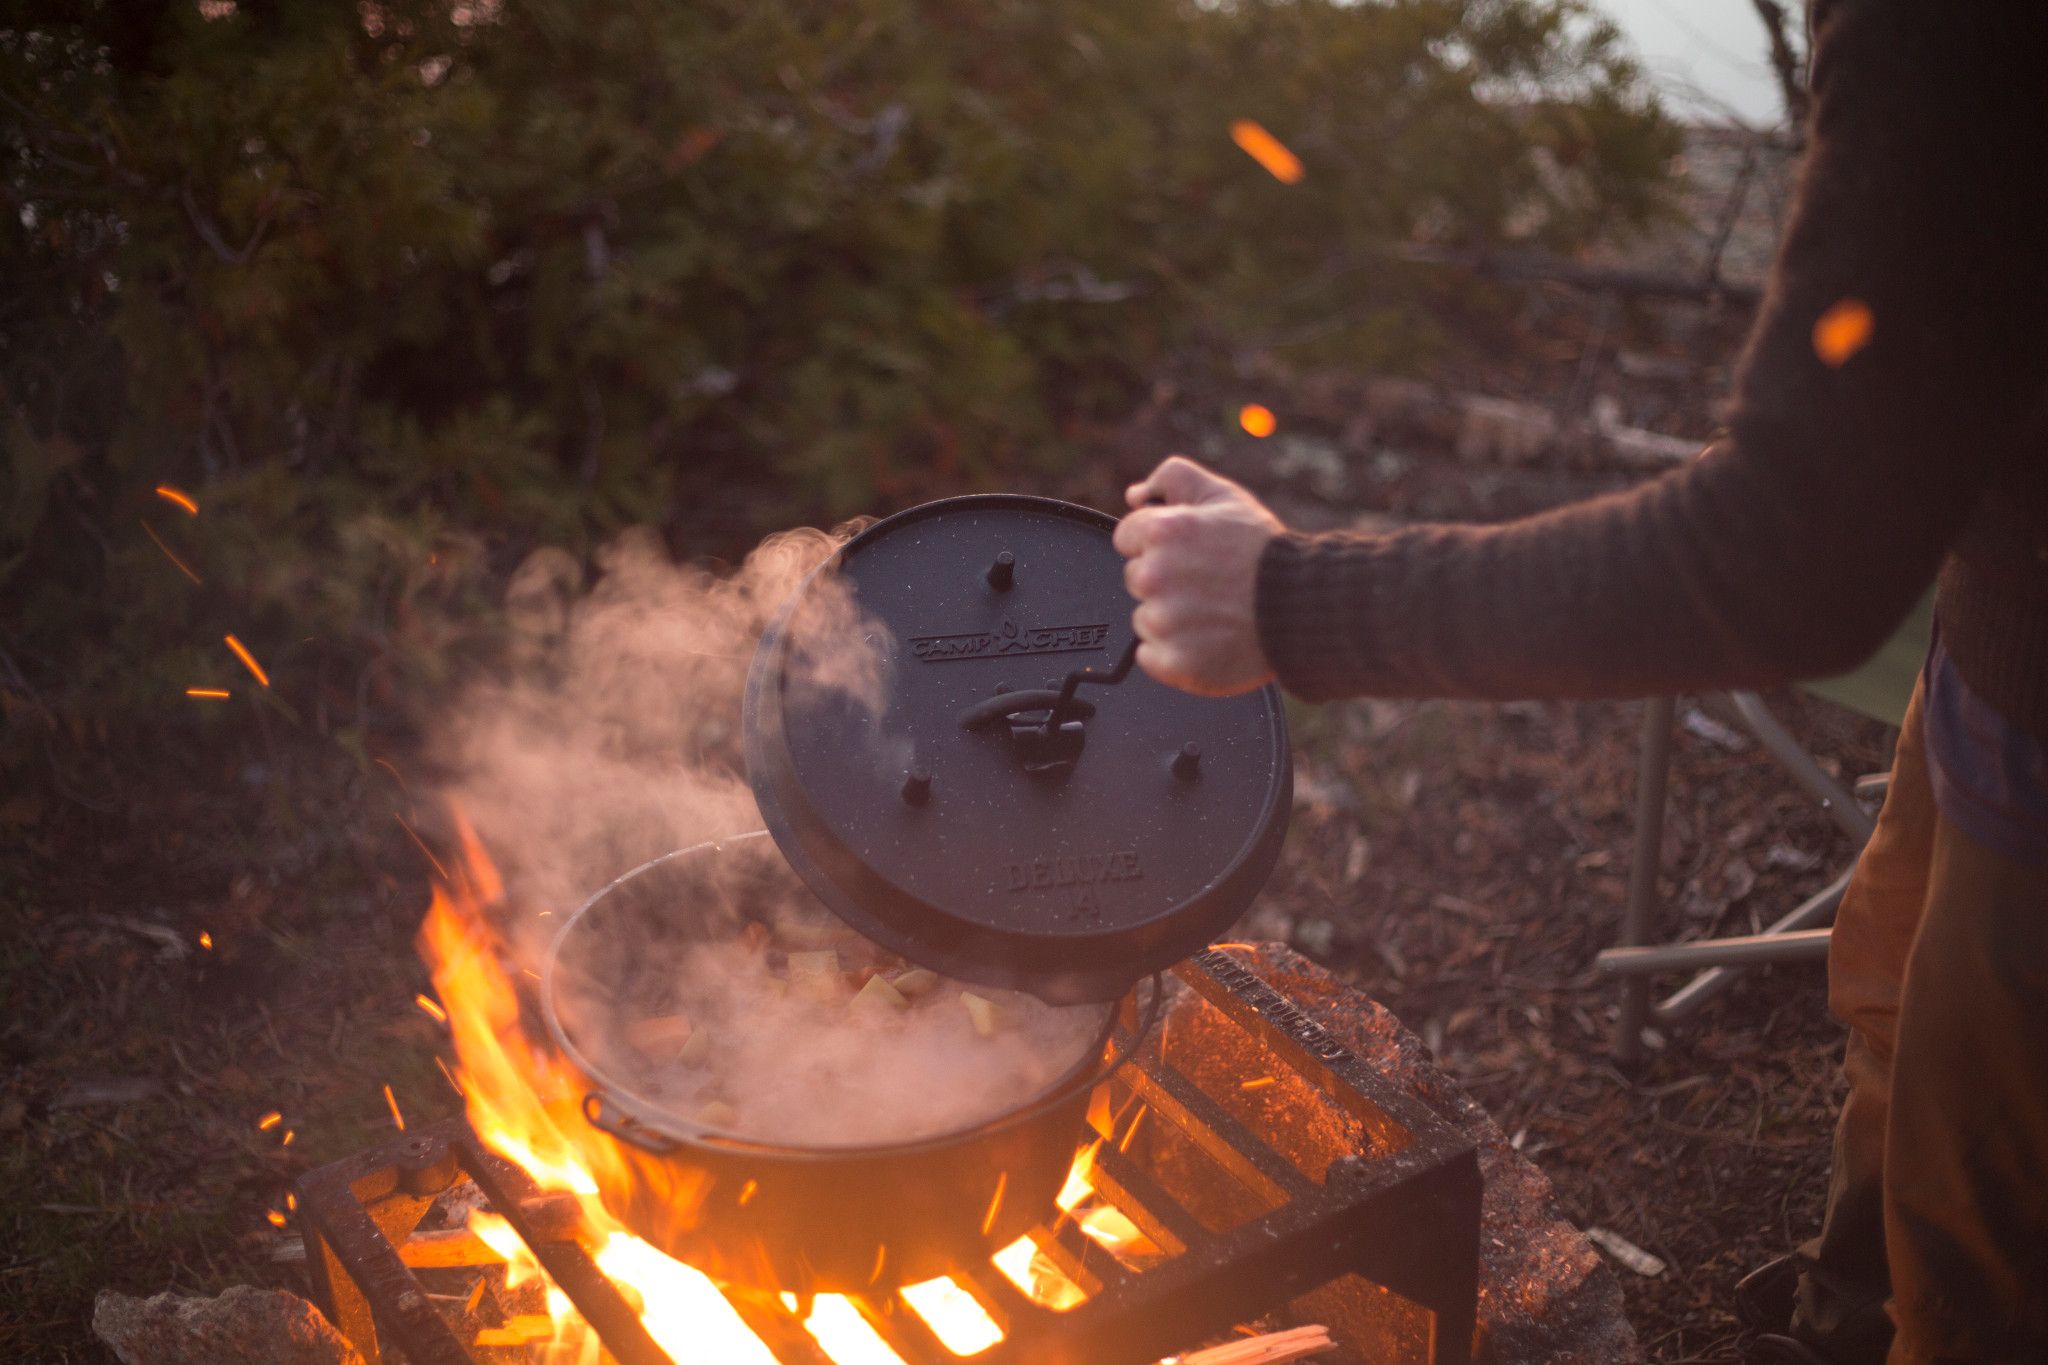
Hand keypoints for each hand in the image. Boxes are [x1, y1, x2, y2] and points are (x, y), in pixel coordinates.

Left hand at [1112, 455, 1283, 695]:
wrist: (1303, 606)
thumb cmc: (1265, 552)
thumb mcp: (1224, 496)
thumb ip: (1174, 479)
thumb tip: (1135, 494)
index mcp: (1161, 532)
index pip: (1128, 537)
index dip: (1157, 543)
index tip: (1186, 554)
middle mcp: (1154, 575)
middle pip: (1136, 579)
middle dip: (1164, 580)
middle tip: (1208, 584)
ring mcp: (1162, 622)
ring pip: (1145, 619)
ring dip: (1170, 619)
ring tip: (1212, 613)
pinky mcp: (1173, 661)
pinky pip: (1150, 657)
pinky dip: (1172, 654)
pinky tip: (1205, 640)